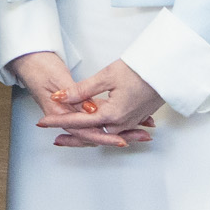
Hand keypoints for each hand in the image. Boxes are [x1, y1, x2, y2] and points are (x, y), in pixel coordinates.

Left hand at [38, 57, 162, 141]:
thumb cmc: (140, 70)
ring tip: (69, 136)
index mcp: (113, 114)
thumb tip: (60, 97)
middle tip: (54, 139)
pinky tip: (93, 129)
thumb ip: (81, 90)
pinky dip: (102, 131)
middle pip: (90, 133)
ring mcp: (130, 122)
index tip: (44, 122)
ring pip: (102, 133)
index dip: (59, 121)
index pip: (79, 121)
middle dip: (71, 136)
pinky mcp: (135, 118)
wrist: (166, 71)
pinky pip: (115, 129)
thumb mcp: (106, 76)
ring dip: (86, 135)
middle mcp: (122, 122)